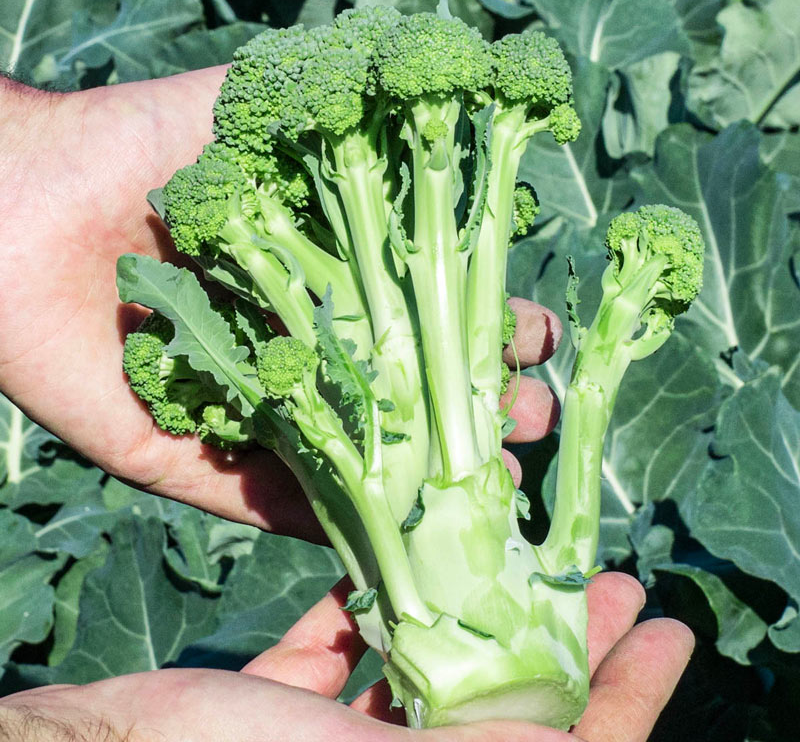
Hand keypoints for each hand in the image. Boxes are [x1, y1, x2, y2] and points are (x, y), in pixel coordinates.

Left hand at [0, 75, 560, 535]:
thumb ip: (343, 102)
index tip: (540, 336)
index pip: (428, 308)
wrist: (16, 206)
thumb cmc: (143, 145)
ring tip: (498, 480)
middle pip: (408, 387)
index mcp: (323, 275)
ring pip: (358, 456)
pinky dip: (338, 524)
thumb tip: (441, 93)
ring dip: (432, 476)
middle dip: (481, 401)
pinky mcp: (195, 457)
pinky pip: (274, 504)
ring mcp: (252, 407)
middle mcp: (300, 344)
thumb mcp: (260, 106)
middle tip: (536, 416)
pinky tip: (405, 538)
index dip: (488, 321)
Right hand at [0, 573, 692, 740]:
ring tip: (513, 552)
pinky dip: (366, 618)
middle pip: (505, 712)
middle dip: (563, 646)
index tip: (669, 632)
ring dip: (471, 615)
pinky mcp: (279, 714)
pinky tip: (387, 565)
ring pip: (427, 677)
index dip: (629, 707)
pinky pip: (340, 661)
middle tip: (608, 580)